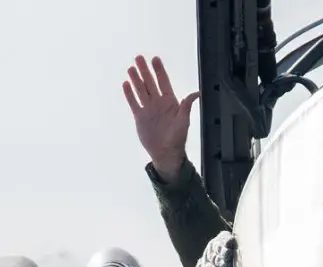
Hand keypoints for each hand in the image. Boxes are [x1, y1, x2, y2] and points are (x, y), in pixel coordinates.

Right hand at [123, 55, 199, 180]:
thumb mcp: (184, 121)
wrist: (166, 152)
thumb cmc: (177, 138)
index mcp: (170, 102)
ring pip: (141, 90)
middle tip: (139, 57)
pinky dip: (129, 94)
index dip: (159, 71)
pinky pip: (134, 102)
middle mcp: (158, 103)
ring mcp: (148, 109)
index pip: (163, 82)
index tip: (155, 59)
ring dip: (136, 79)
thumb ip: (186, 106)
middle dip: (145, 70)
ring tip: (131, 68)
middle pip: (150, 83)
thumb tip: (196, 93)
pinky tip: (126, 84)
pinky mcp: (140, 117)